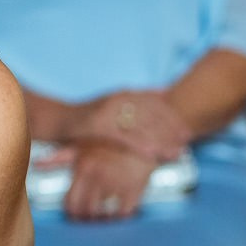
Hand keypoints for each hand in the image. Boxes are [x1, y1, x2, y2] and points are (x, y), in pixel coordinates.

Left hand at [62, 142, 156, 221]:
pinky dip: (119, 218)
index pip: (71, 203)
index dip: (71, 213)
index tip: (74, 215)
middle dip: (85, 218)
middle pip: (87, 211)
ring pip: (104, 215)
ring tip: (101, 217)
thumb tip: (35, 165)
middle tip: (87, 219)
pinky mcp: (135, 188)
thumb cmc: (105, 143)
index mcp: (83, 168)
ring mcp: (118, 183)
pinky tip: (117, 214)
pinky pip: (124, 213)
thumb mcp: (78, 147)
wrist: (138, 136)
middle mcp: (99, 176)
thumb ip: (56, 159)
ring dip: (101, 219)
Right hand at [68, 91, 189, 162]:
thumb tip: (164, 90)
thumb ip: (138, 96)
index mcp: (125, 93)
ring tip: (175, 152)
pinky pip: (124, 138)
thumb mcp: (114, 100)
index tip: (188, 128)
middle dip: (172, 129)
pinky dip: (140, 146)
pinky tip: (152, 155)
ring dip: (161, 141)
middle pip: (152, 114)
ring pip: (141, 127)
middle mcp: (118, 99)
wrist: (58, 120)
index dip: (173, 116)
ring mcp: (108, 112)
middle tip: (187, 141)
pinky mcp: (98, 126)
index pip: (155, 102)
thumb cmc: (89, 115)